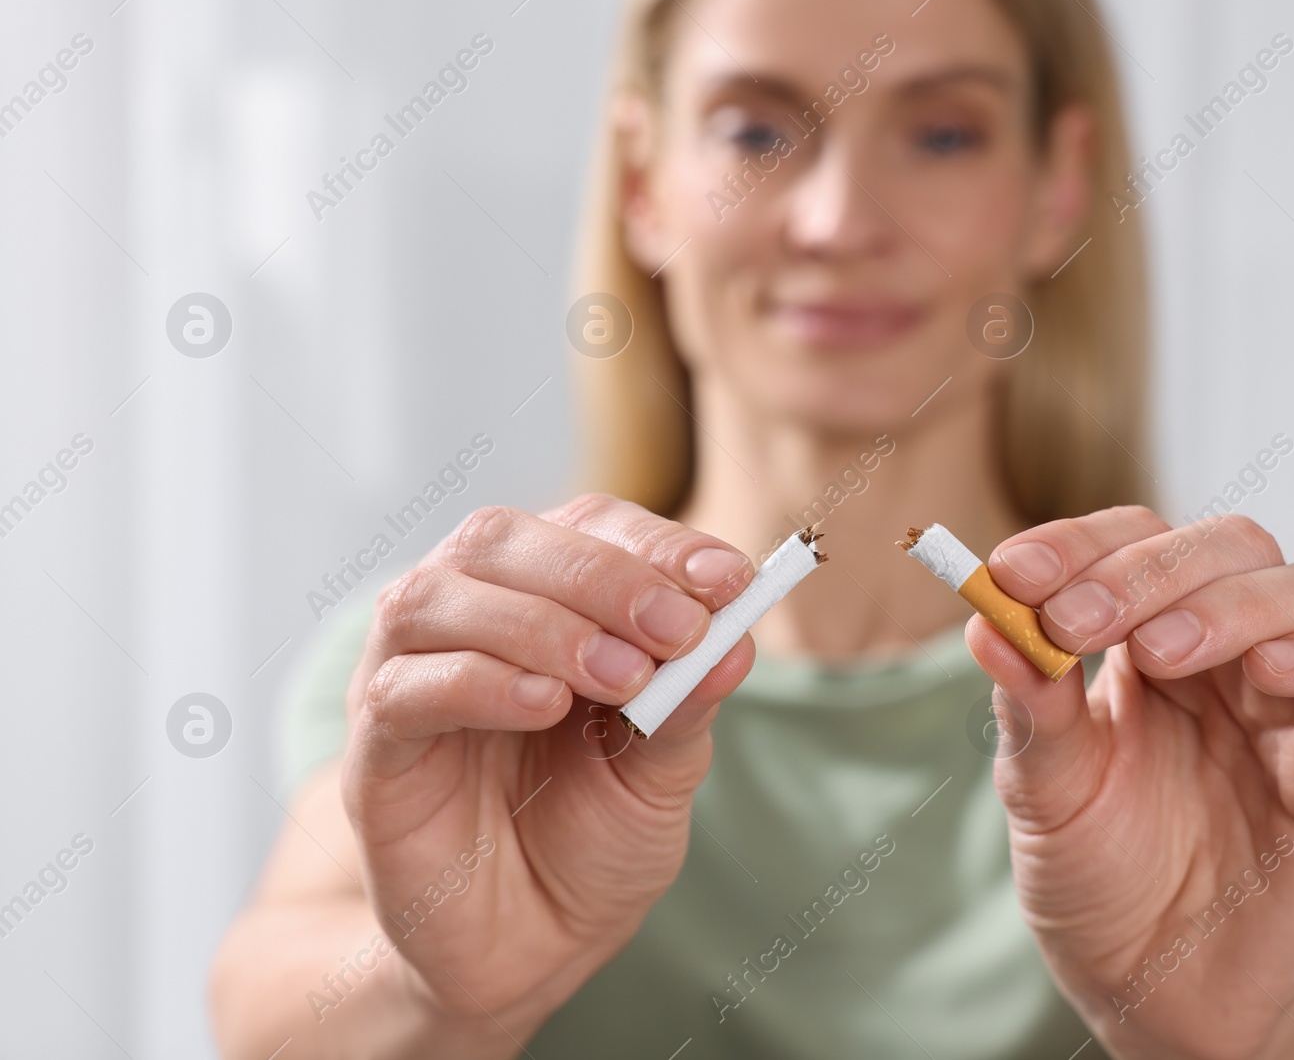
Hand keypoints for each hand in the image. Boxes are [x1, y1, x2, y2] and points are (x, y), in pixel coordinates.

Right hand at [340, 494, 755, 1021]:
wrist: (528, 951)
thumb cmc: (592, 841)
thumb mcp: (662, 772)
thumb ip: (685, 702)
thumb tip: (732, 637)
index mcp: (544, 602)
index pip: (588, 528)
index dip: (657, 544)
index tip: (731, 580)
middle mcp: (465, 621)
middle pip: (501, 541)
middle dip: (601, 575)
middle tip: (677, 627)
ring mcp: (406, 679)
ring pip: (435, 597)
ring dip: (540, 623)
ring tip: (621, 677)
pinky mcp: (373, 755)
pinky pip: (403, 690)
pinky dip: (478, 683)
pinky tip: (544, 705)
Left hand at [970, 507, 1293, 1059]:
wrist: (1155, 994)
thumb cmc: (1098, 883)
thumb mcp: (1044, 792)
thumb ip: (1030, 707)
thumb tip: (985, 620)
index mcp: (1152, 642)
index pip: (1137, 542)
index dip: (1080, 543)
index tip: (1015, 571)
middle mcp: (1235, 656)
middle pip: (1230, 548)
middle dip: (1149, 570)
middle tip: (1077, 620)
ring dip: (1235, 602)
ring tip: (1163, 649)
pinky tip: (1273, 671)